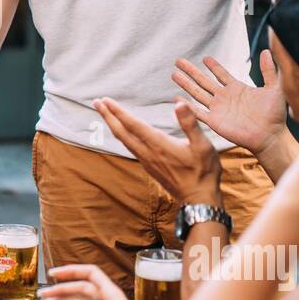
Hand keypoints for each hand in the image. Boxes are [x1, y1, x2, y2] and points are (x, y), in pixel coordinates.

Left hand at [93, 96, 219, 202]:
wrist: (198, 199)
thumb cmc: (203, 171)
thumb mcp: (202, 145)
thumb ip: (190, 123)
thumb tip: (179, 104)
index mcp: (158, 144)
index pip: (133, 124)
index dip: (118, 111)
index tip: (105, 100)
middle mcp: (148, 153)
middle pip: (121, 132)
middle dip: (108, 116)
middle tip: (96, 102)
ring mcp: (147, 161)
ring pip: (124, 140)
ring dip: (113, 125)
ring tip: (105, 113)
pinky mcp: (149, 166)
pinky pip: (130, 148)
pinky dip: (122, 136)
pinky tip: (123, 133)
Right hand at [172, 50, 285, 155]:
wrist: (271, 136)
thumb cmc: (275, 115)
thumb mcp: (274, 88)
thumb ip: (269, 70)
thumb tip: (267, 51)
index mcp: (237, 89)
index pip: (221, 74)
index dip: (213, 66)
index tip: (205, 58)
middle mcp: (225, 97)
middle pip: (204, 81)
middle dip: (191, 71)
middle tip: (178, 61)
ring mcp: (218, 109)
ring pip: (197, 93)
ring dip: (186, 84)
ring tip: (174, 74)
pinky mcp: (215, 121)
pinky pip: (198, 112)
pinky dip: (187, 106)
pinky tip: (177, 98)